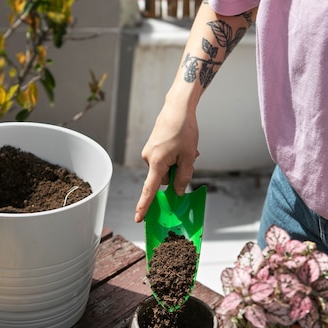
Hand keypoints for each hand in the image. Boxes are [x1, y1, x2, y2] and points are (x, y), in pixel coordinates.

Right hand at [134, 104, 198, 221]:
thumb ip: (184, 177)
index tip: (138, 218)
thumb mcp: (189, 156)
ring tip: (187, 150)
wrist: (177, 108)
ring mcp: (149, 152)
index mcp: (156, 162)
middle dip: (176, 174)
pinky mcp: (152, 148)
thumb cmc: (184, 130)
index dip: (144, 206)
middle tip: (189, 159)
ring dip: (176, 165)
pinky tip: (181, 147)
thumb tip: (177, 192)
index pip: (149, 190)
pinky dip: (173, 158)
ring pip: (165, 169)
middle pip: (163, 179)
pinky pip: (163, 161)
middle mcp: (148, 159)